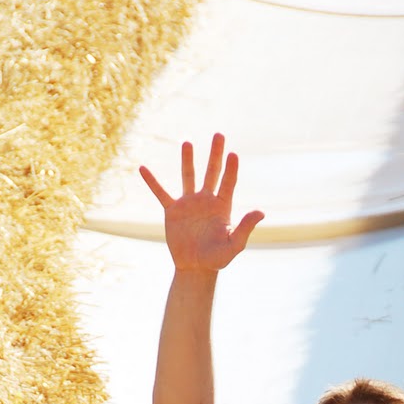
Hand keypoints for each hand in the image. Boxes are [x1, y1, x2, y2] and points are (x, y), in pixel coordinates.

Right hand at [139, 134, 263, 272]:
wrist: (195, 268)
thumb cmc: (217, 259)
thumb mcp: (234, 244)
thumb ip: (245, 227)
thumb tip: (261, 211)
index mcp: (222, 207)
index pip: (228, 183)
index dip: (231, 169)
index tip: (233, 154)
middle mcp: (206, 201)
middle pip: (212, 172)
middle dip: (215, 154)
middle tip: (219, 135)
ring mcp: (188, 204)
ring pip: (188, 176)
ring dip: (188, 160)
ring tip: (187, 143)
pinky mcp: (172, 211)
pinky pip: (161, 193)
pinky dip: (152, 182)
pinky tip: (143, 169)